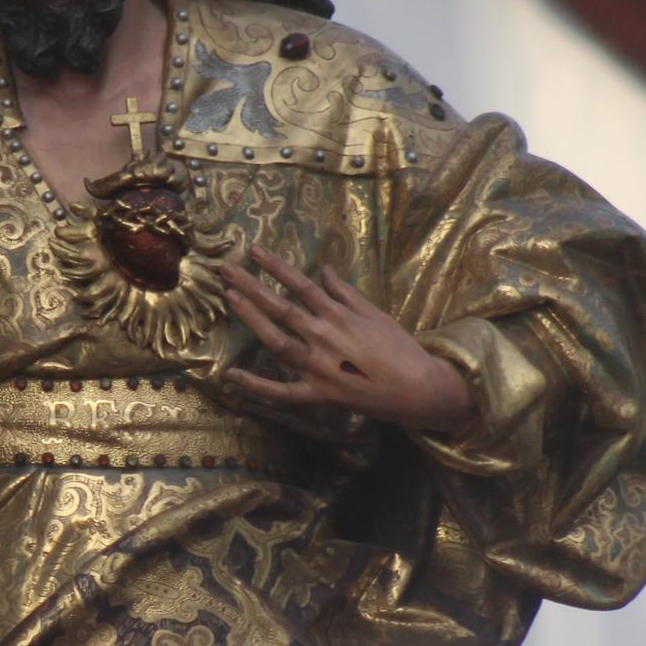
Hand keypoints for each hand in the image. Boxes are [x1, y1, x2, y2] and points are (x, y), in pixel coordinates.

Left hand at [221, 246, 478, 434]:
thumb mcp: (376, 313)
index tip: (253, 250)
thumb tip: (324, 268)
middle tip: (225, 269)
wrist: (420, 389)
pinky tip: (230, 375)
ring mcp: (318, 368)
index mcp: (338, 316)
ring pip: (275, 341)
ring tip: (229, 298)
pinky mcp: (319, 395)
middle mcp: (324, 338)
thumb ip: (346, 292)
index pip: (300, 285)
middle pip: (280, 308)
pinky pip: (282, 392)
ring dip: (250, 319)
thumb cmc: (400, 348)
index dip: (275, 266)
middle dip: (251, 286)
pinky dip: (256, 385)